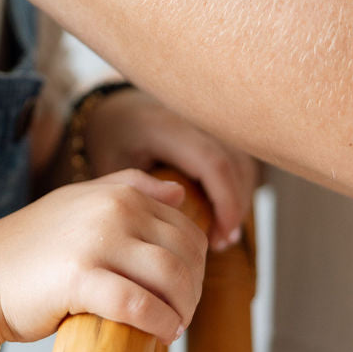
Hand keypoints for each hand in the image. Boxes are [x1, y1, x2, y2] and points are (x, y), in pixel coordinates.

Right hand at [0, 170, 206, 347]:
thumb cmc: (33, 248)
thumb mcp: (79, 201)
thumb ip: (129, 187)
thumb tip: (179, 191)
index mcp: (118, 193)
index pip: (185, 229)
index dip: (196, 267)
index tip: (183, 292)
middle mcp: (112, 209)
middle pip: (185, 254)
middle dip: (193, 291)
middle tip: (181, 315)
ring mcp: (96, 241)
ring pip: (171, 278)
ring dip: (183, 310)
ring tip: (173, 327)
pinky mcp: (79, 278)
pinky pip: (140, 304)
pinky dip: (160, 323)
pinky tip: (159, 335)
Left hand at [82, 86, 258, 251]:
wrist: (118, 109)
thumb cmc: (112, 139)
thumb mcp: (110, 163)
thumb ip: (135, 189)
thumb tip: (173, 214)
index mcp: (166, 127)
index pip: (213, 163)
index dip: (225, 202)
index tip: (220, 236)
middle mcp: (194, 119)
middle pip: (235, 164)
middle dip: (234, 207)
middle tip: (219, 242)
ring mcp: (208, 123)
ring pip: (242, 163)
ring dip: (238, 199)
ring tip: (220, 233)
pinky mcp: (215, 131)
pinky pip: (239, 160)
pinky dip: (237, 188)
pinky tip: (221, 215)